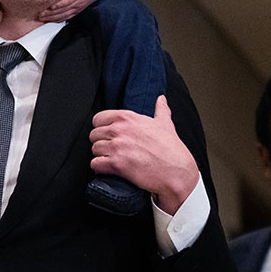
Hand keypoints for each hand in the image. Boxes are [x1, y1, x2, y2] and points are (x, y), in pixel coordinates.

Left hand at [37, 0, 110, 21]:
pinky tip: (48, 20)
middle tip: (40, 13)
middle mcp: (78, 2)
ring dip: (52, 17)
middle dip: (52, 12)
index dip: (59, 4)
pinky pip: (66, 17)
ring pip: (64, 15)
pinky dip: (57, 20)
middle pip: (64, 9)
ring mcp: (77, 8)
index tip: (50, 6)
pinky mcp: (75, 11)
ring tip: (41, 17)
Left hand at [89, 96, 198, 214]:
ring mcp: (117, 146)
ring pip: (94, 149)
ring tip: (113, 159)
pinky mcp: (116, 164)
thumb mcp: (165, 124)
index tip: (109, 135)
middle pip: (94, 135)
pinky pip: (95, 164)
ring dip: (101, 156)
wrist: (176, 171)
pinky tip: (110, 169)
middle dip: (101, 143)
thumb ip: (160, 110)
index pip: (98, 119)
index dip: (102, 128)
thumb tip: (161, 99)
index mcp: (127, 117)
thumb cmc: (171, 149)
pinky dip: (100, 168)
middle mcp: (119, 130)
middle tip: (112, 150)